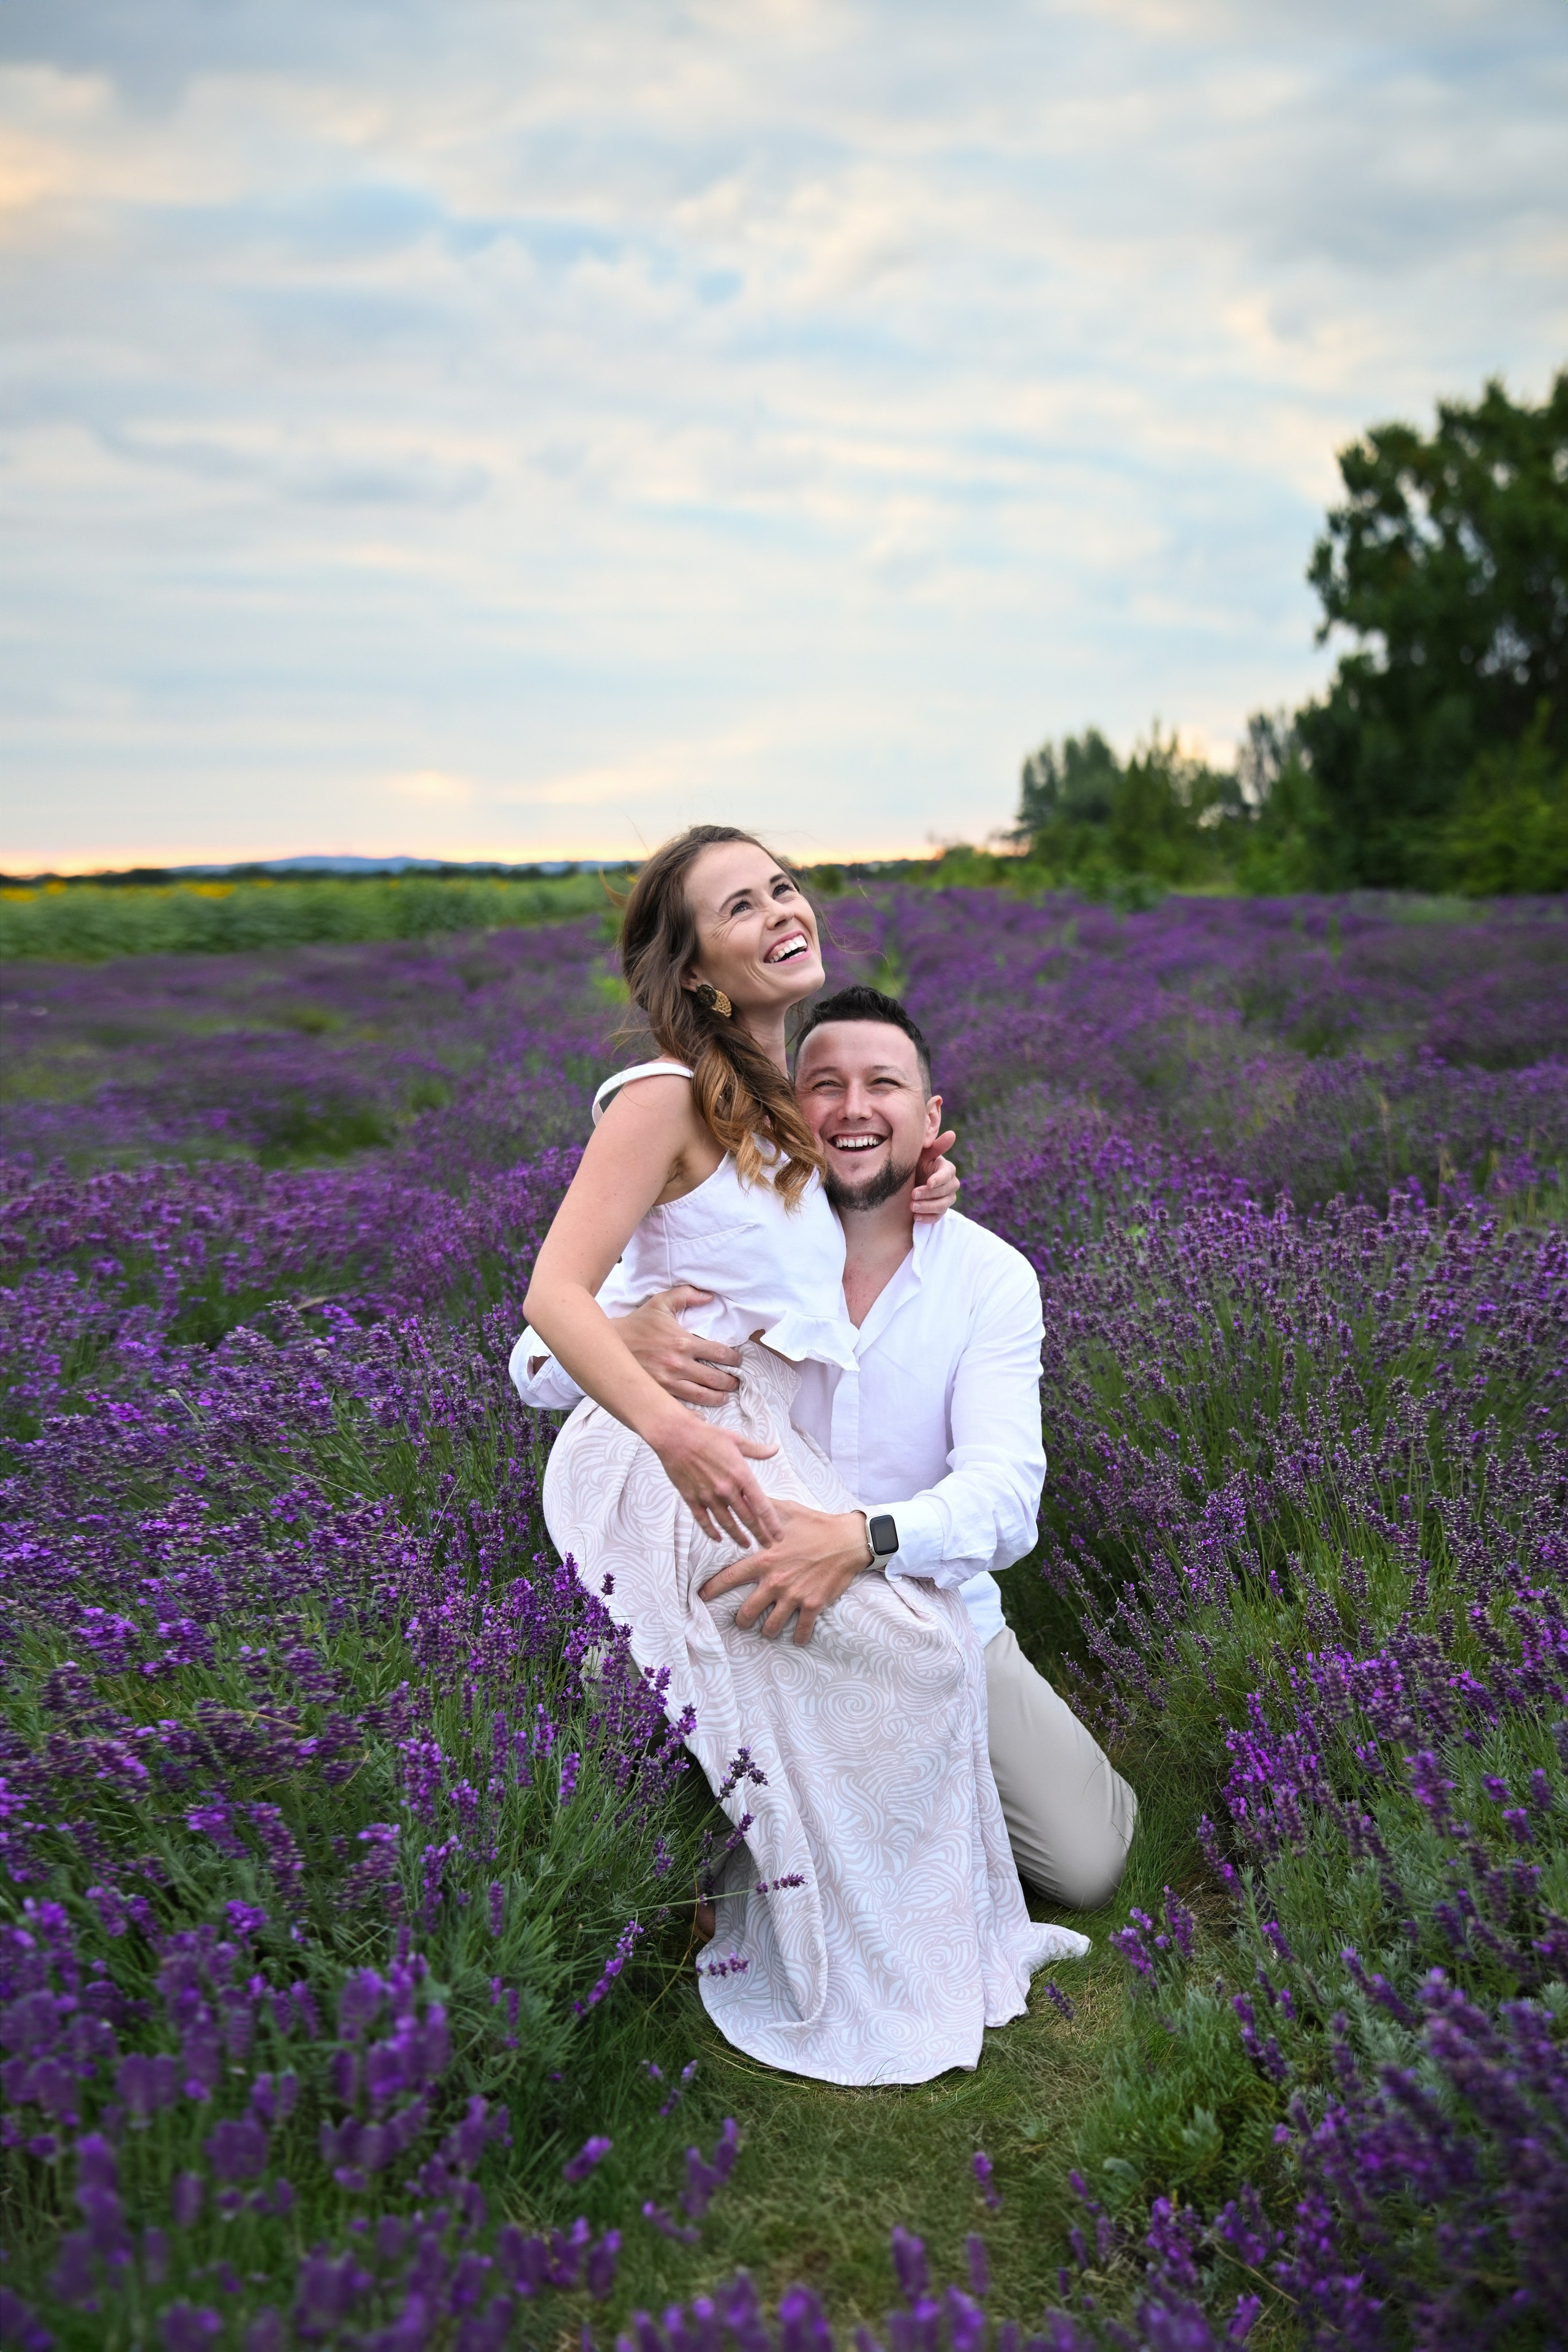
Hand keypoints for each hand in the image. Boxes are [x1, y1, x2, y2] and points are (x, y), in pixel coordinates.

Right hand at [613, 1287, 743, 1404]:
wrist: (611, 1344)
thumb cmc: (638, 1324)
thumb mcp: (661, 1303)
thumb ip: (686, 1295)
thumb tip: (709, 1296)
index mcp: (683, 1342)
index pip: (719, 1353)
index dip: (733, 1358)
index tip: (738, 1361)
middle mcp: (678, 1364)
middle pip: (715, 1378)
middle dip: (730, 1382)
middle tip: (736, 1382)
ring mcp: (668, 1382)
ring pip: (701, 1396)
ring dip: (718, 1398)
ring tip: (725, 1396)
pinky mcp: (658, 1393)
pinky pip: (682, 1407)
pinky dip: (695, 1414)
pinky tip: (704, 1415)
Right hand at [652, 1413, 780, 1548]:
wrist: (676, 1437)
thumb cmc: (707, 1435)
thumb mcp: (736, 1440)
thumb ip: (757, 1450)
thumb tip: (775, 1449)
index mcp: (741, 1475)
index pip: (762, 1506)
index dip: (771, 1524)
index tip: (778, 1536)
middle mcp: (727, 1490)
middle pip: (747, 1519)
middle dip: (759, 1534)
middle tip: (768, 1546)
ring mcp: (709, 1497)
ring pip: (727, 1523)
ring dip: (738, 1536)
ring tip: (746, 1545)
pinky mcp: (692, 1499)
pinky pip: (704, 1521)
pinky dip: (711, 1532)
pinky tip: (718, 1538)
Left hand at [698, 1501, 870, 1645]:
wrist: (847, 1540)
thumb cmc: (815, 1524)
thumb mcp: (785, 1511)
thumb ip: (761, 1509)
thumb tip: (743, 1497)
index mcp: (764, 1560)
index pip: (729, 1578)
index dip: (712, 1590)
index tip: (701, 1597)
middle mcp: (776, 1581)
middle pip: (747, 1611)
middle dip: (742, 1620)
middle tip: (741, 1621)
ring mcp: (794, 1596)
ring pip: (771, 1626)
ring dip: (767, 1630)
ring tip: (766, 1630)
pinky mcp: (813, 1604)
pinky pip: (802, 1629)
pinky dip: (798, 1637)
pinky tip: (796, 1639)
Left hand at [911, 1131, 958, 1219]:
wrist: (908, 1179)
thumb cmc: (915, 1163)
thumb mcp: (923, 1154)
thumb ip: (936, 1146)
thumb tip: (952, 1133)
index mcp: (947, 1168)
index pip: (947, 1174)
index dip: (939, 1179)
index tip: (928, 1183)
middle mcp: (951, 1184)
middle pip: (945, 1192)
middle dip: (929, 1194)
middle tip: (913, 1194)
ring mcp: (947, 1198)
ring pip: (942, 1205)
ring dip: (927, 1207)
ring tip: (912, 1207)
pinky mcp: (940, 1210)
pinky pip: (938, 1217)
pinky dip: (927, 1218)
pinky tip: (916, 1217)